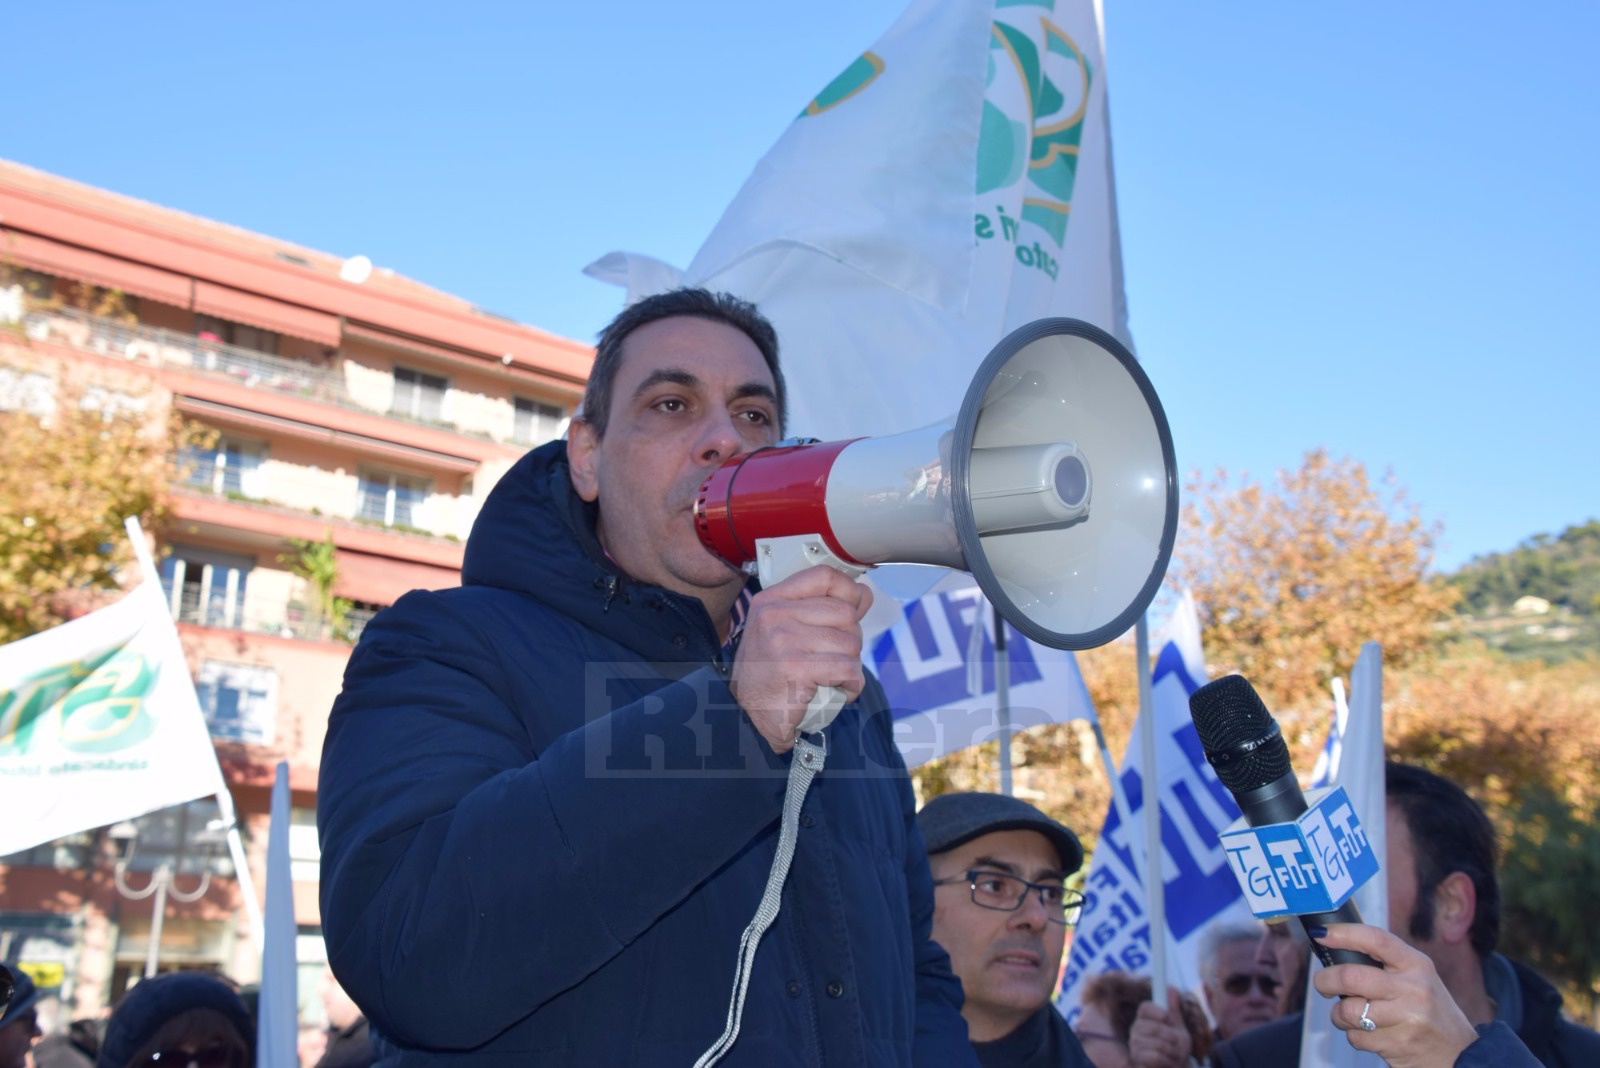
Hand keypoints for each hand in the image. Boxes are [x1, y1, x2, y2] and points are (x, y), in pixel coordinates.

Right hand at [729, 565, 871, 751]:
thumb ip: (823, 609)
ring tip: (834, 677)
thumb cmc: (769, 675)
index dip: (848, 591)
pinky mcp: (796, 668)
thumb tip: (863, 593)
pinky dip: (852, 684)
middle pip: (844, 612)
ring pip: (850, 643)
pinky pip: (847, 669)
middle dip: (851, 639)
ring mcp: (783, 640)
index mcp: (771, 600)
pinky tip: (839, 691)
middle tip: (836, 658)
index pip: (823, 576)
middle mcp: (774, 615)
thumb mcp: (787, 631)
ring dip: (852, 666)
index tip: (854, 610)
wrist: (745, 716)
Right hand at [1128, 989, 1193, 1067]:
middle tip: (1177, 1043)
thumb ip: (1174, 1011)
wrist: (1175, 1066)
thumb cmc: (1175, 1048)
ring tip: (1173, 1055)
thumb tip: (1172, 988)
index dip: (1157, 1011)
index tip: (1168, 1017)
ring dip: (1172, 1052)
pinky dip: (1167, 1061)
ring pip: (1157, 1043)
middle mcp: (1136, 1030)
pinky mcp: (1137, 1060)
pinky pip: (1155, 1057)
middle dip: (1172, 1037)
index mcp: (1145, 1019)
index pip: (1145, 1007)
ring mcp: (1135, 1046)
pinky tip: (1167, 1063)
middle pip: (1153, 1026)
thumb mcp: (1178, 1028)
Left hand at [1310, 923, 1479, 1067]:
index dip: (1343, 933)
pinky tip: (1371, 1034)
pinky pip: (1356, 1037)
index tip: (1321, 933)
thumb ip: (1384, 963)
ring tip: (1351, 1015)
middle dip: (1326, 980)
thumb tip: (1334, 945)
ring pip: (1349, 1009)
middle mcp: (1414, 989)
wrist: (1461, 1055)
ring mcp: (1407, 1018)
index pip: (1376, 939)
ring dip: (1340, 1014)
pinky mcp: (1399, 1045)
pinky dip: (1354, 1035)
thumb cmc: (1429, 1012)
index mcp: (1417, 965)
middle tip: (1323, 984)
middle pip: (1351, 976)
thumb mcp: (1417, 979)